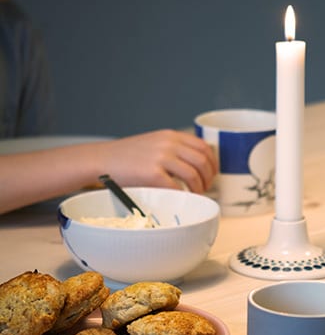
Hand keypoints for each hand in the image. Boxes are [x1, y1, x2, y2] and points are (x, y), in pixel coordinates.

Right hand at [97, 130, 217, 192]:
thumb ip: (174, 149)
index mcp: (170, 135)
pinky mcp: (152, 173)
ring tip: (194, 194)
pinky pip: (177, 186)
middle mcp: (168, 144)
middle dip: (208, 178)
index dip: (212, 162)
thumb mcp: (154, 143)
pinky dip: (183, 195)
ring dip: (199, 188)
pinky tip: (181, 198)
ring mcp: (161, 157)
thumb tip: (197, 166)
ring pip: (193, 175)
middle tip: (205, 188)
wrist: (101, 159)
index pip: (203, 146)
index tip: (212, 173)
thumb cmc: (127, 156)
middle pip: (203, 161)